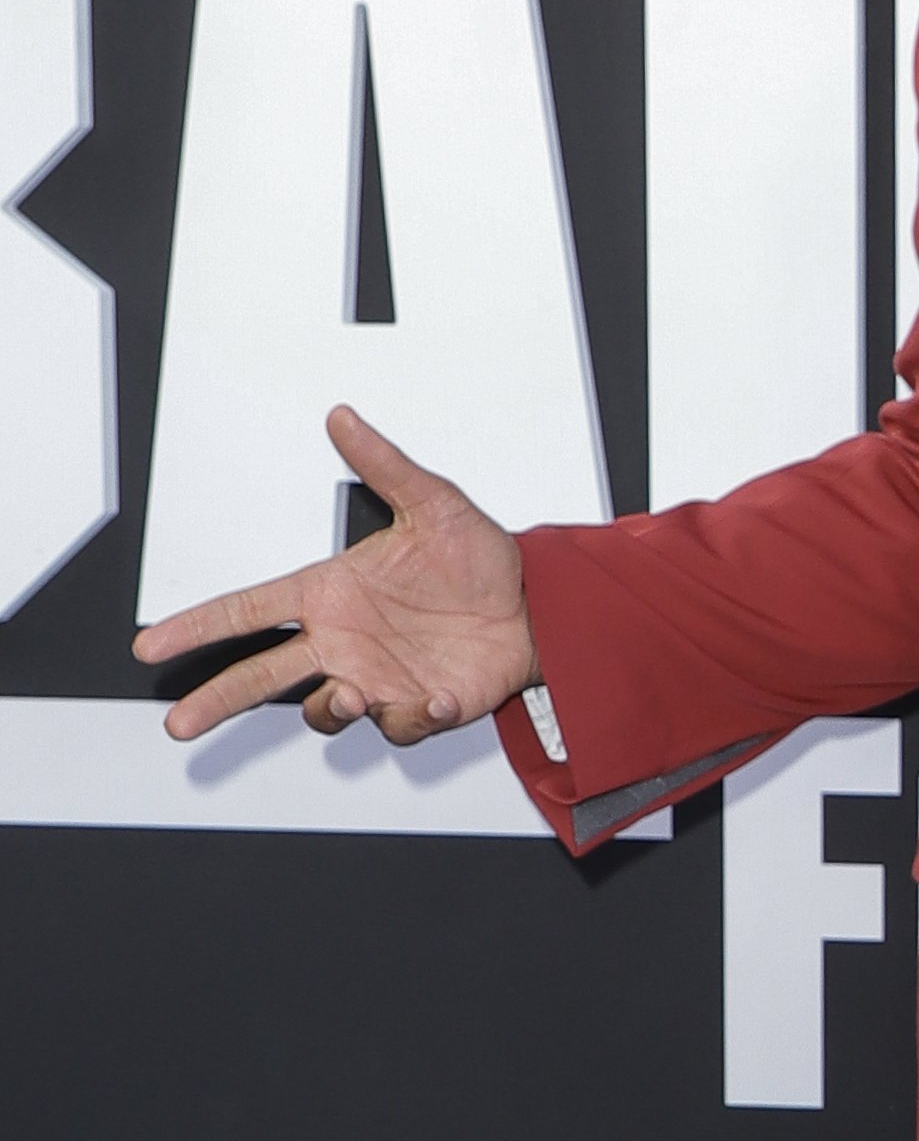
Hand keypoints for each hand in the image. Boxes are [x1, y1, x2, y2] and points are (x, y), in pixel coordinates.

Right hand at [132, 406, 537, 744]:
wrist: (541, 601)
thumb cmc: (481, 558)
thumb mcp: (434, 503)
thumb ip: (385, 465)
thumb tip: (344, 419)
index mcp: (333, 592)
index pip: (252, 609)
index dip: (200, 626)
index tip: (151, 644)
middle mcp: (344, 640)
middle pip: (262, 674)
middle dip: (218, 698)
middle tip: (181, 721)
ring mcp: (377, 677)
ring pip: (323, 709)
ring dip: (330, 707)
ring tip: (350, 691)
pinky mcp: (416, 706)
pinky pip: (397, 724)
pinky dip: (410, 718)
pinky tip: (433, 698)